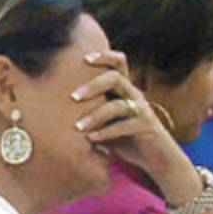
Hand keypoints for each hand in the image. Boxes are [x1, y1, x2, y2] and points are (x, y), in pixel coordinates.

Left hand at [71, 50, 185, 179]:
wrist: (156, 157)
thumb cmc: (126, 137)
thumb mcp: (107, 120)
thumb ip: (91, 111)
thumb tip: (56, 107)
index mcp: (125, 88)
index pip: (119, 62)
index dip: (104, 56)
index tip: (84, 58)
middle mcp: (134, 95)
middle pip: (115, 78)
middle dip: (92, 85)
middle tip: (73, 97)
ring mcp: (142, 110)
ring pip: (117, 105)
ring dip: (95, 115)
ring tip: (78, 127)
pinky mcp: (146, 127)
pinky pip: (124, 126)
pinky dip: (106, 132)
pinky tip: (92, 139)